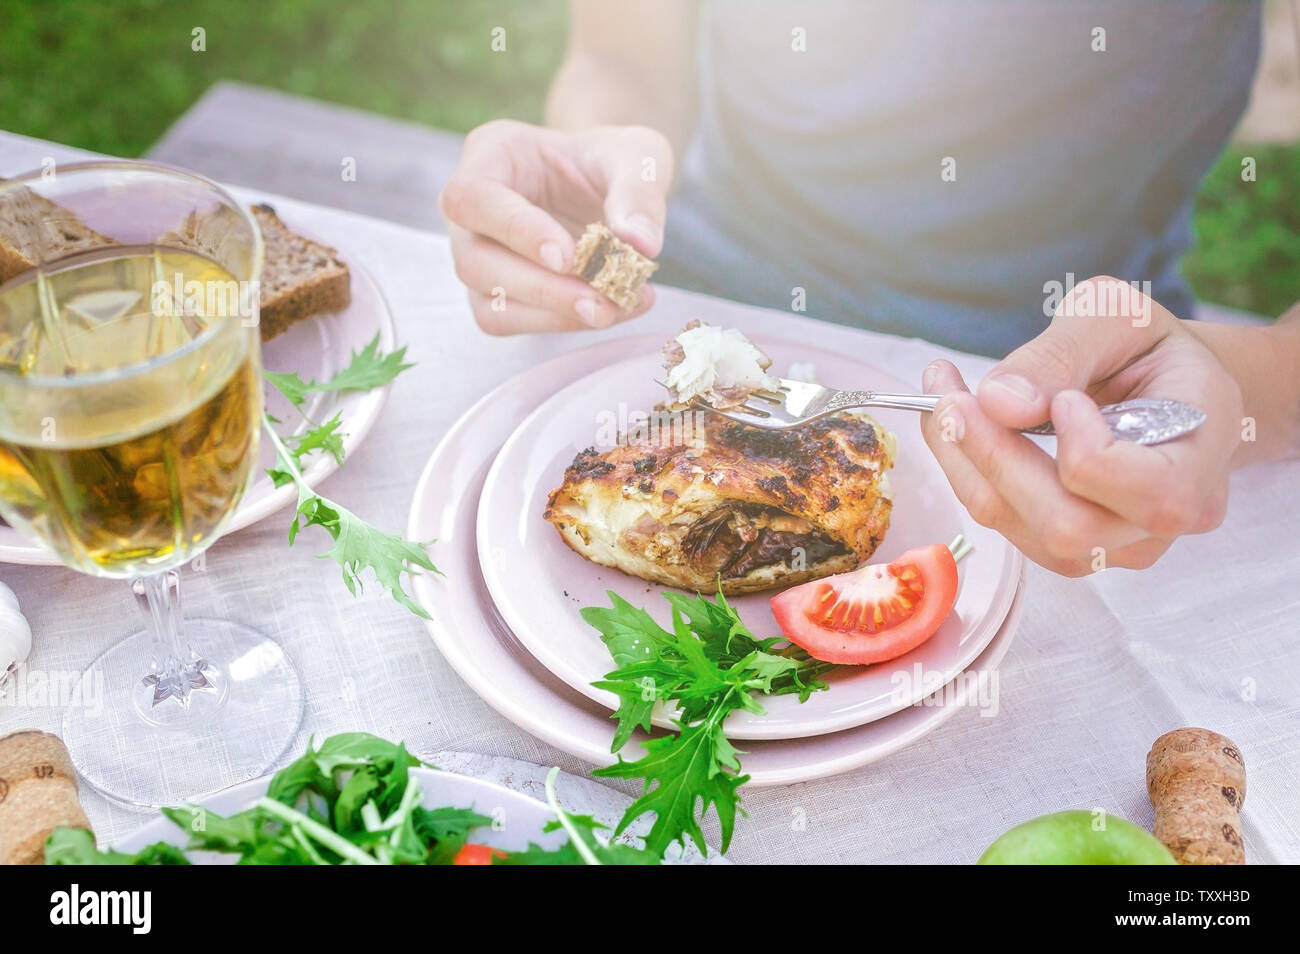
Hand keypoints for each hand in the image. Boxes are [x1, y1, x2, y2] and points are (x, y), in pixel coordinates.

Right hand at [439, 120, 672, 333]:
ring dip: (553, 314)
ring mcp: (478, 257)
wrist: (609, 188)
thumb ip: (639, 191)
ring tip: (614, 308)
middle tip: (601, 301)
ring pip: (489, 303)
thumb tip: (639, 244)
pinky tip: (612, 311)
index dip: (515, 230)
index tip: (567, 257)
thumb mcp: (638, 156)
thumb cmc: (611, 161)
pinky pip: (510, 322)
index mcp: (491, 155)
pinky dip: (561, 323)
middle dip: (541, 288)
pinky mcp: (495, 295)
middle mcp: (471, 212)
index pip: (471, 196)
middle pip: (474, 261)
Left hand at [920, 276, 1243, 575]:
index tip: (1065, 400)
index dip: (1088, 451)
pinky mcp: (1072, 547)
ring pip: (1024, 531)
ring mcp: (1119, 543)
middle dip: (996, 459)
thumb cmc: (1144, 346)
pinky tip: (958, 425)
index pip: (1152, 492)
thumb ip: (1062, 352)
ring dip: (966, 464)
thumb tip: (1001, 403)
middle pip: (1069, 525)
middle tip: (948, 395)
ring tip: (942, 397)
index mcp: (1203, 454)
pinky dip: (967, 474)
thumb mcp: (1113, 316)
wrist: (1159, 383)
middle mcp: (1169, 517)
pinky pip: (1005, 526)